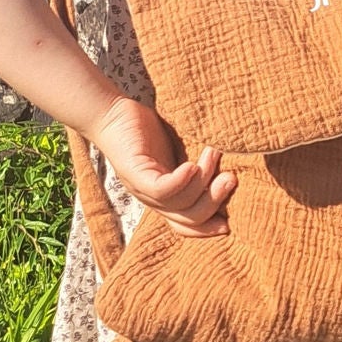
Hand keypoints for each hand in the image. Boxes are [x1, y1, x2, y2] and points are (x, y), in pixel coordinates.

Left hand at [89, 95, 235, 236]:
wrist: (110, 113)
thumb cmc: (146, 130)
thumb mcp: (176, 152)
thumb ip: (196, 165)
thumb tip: (230, 167)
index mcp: (165, 198)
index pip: (186, 226)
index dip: (208, 228)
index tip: (230, 220)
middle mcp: (153, 200)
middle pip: (188, 218)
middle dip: (214, 202)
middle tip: (231, 179)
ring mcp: (142, 189)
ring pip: (180, 204)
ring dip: (203, 181)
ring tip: (213, 155)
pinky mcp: (135, 174)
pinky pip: (162, 189)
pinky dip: (181, 181)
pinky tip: (192, 165)